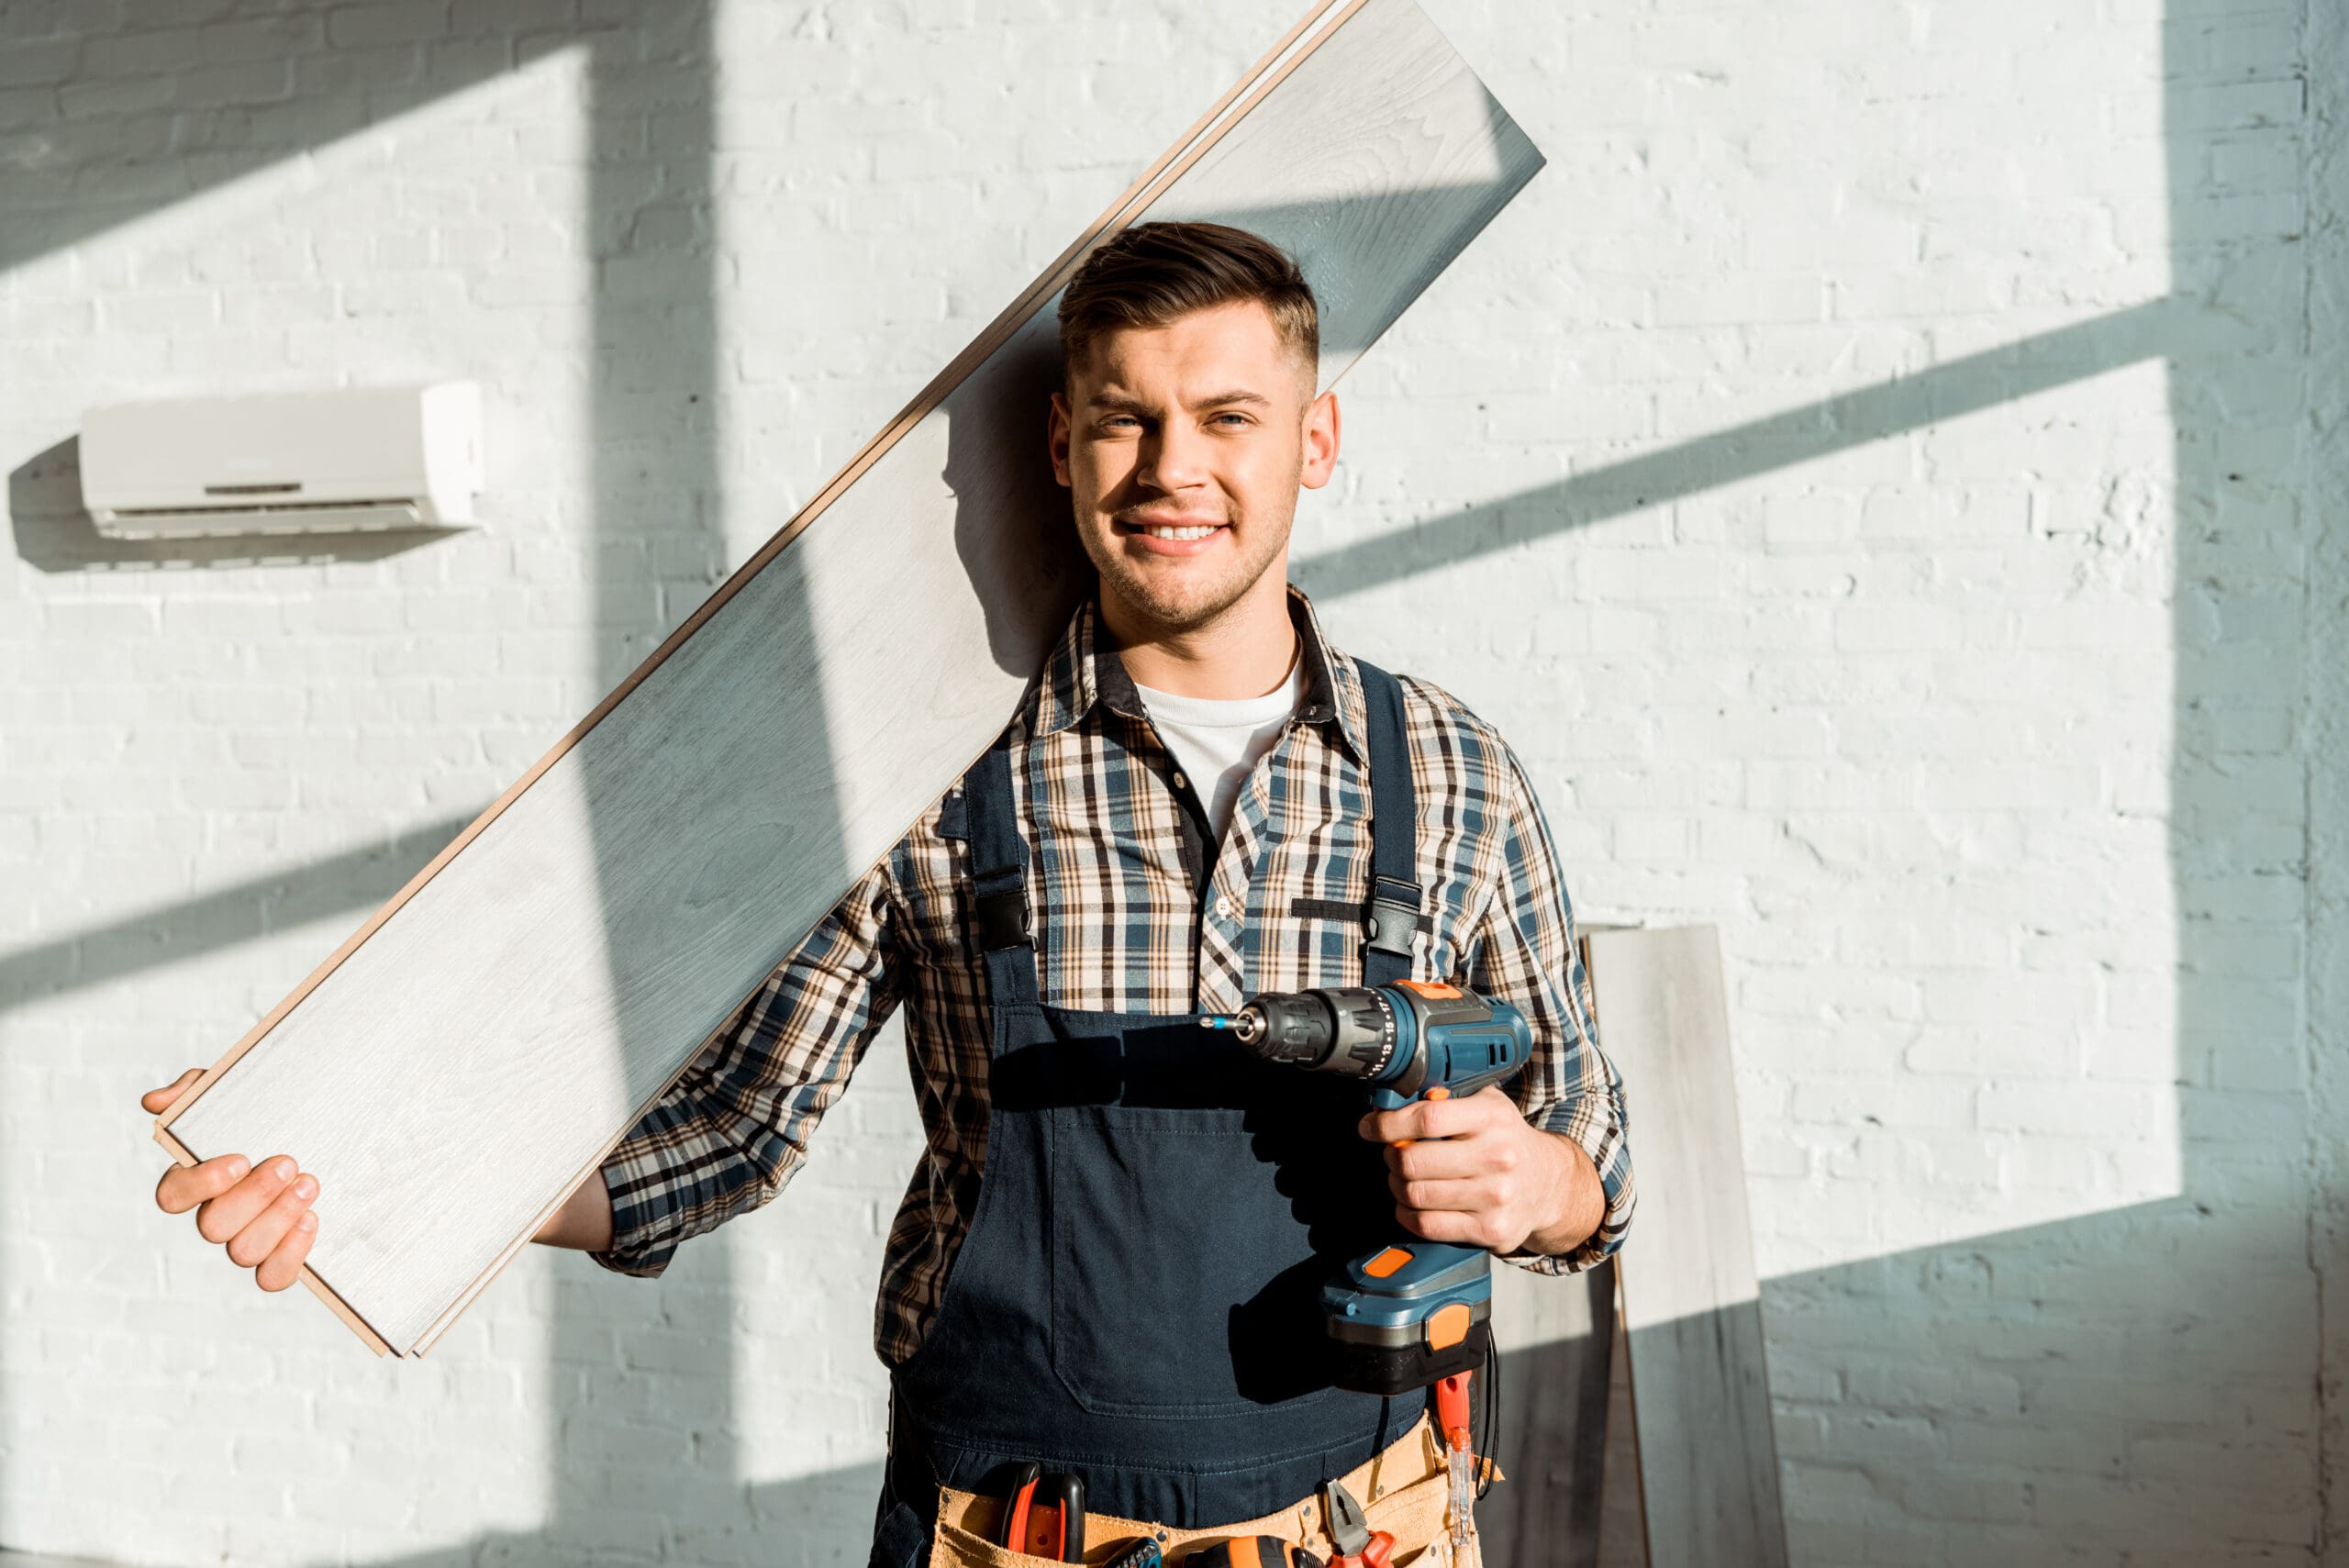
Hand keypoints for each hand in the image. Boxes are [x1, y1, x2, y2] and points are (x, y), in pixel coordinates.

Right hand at [144, 1068, 319, 1292]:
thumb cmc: (270, 1107)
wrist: (324, 1122)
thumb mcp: (235, 1088)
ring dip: (277, 1219)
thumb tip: (156, 1102)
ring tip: (309, 1183)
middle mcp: (216, 1214)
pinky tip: (312, 1219)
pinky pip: (273, 1277)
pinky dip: (290, 1255)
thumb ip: (195, 1091)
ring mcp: (248, 1237)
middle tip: (288, 1162)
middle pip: (213, 1227)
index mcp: (196, 1179)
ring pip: (242, 1252)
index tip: (241, 1159)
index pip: (171, 1197)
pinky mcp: (282, 1254)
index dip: (201, 1185)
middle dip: (254, 1196)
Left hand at [1358, 1085, 1599, 1256]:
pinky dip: (1408, 1215)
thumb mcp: (1488, 1104)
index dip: (1388, 1123)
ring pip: (1415, 1195)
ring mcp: (1495, 1196)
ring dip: (1397, 1186)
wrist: (1549, 1184)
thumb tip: (1394, 1097)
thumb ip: (1448, 1096)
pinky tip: (1412, 1205)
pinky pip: (1427, 1225)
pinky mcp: (1490, 1229)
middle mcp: (1497, 1156)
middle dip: (1391, 1157)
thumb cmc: (1507, 1140)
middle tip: (1392, 1154)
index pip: (1426, 1118)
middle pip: (1413, 1161)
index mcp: (1492, 1118)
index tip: (1370, 1126)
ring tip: (1403, 1178)